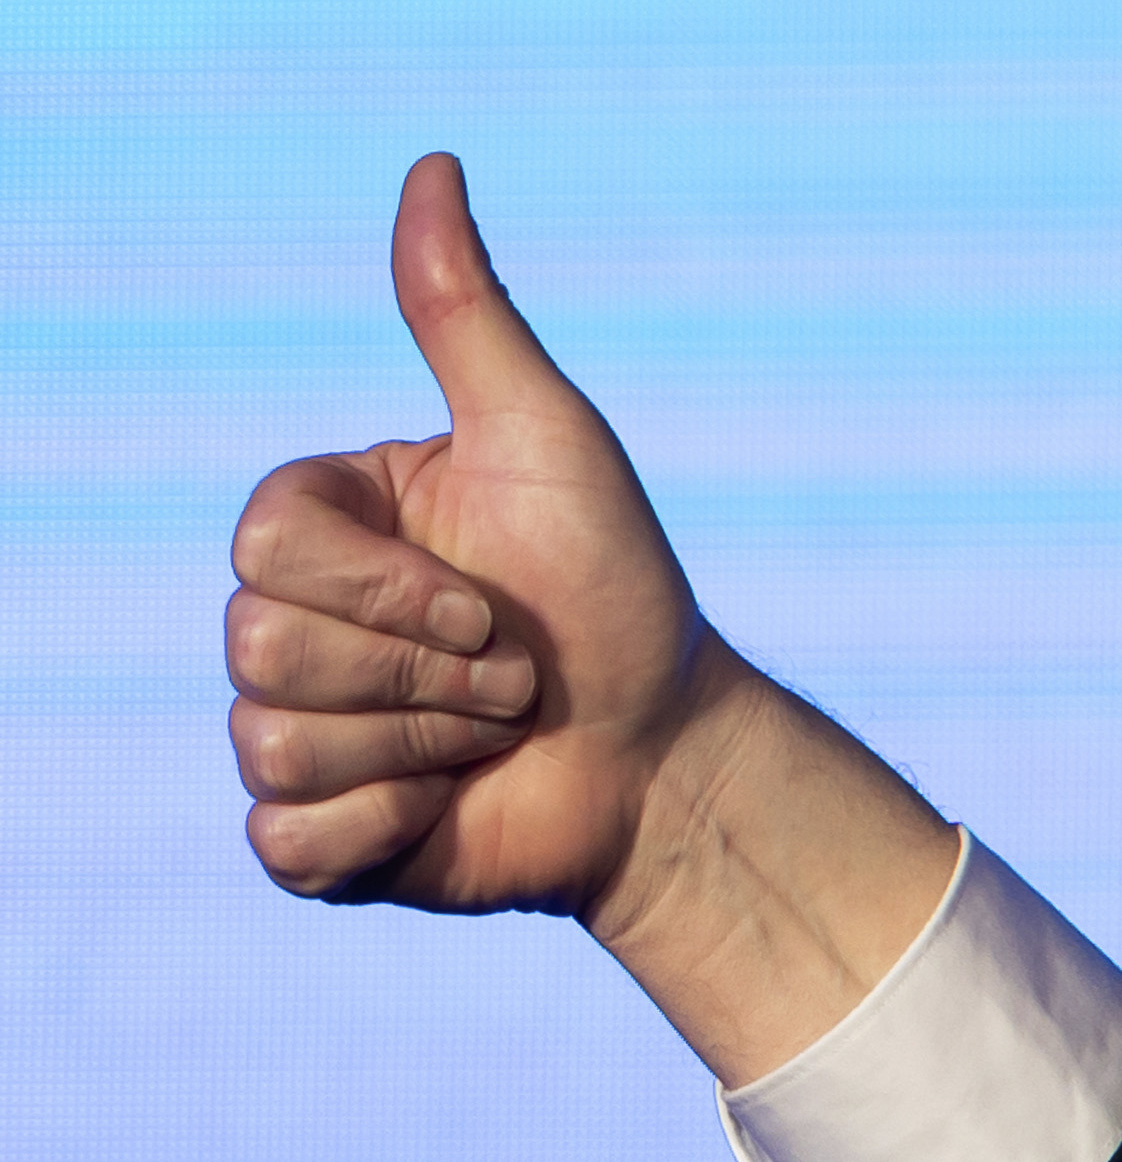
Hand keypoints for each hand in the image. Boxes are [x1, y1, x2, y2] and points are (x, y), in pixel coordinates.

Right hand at [226, 155, 953, 1082]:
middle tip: (514, 680)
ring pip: (273, 743)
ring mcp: (297, 734)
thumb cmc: (614, 594)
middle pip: (259, 646)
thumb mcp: (550, 442)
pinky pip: (288, 842)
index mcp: (319, 528)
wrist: (670, 757)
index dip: (391, 593)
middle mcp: (289, 623)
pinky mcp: (319, 840)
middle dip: (424, 675)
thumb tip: (433, 167)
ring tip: (496, 737)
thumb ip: (467, 318)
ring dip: (422, 748)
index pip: (263, 546)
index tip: (495, 607)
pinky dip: (388, 829)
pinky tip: (453, 809)